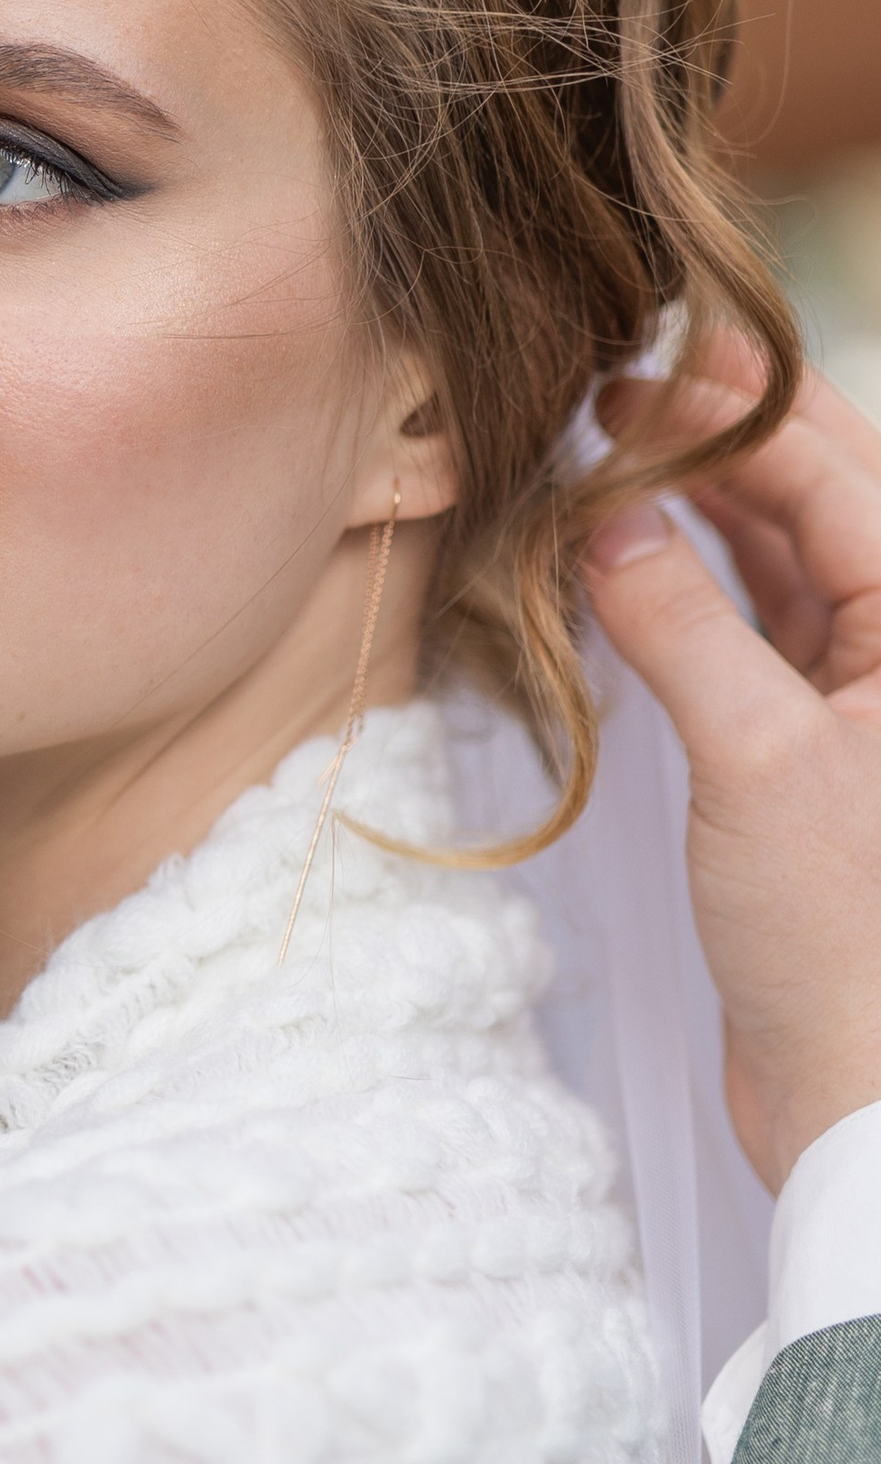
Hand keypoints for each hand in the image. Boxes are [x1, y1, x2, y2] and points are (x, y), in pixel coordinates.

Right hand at [587, 345, 880, 1185]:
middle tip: (618, 383)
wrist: (854, 1091)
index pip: (837, 477)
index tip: (633, 371)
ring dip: (700, 499)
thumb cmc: (841, 942)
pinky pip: (751, 623)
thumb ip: (683, 624)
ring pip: (784, 554)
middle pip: (823, 497)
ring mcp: (859, 694)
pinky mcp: (808, 744)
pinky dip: (688, 579)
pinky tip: (626, 547)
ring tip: (610, 449)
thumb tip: (607, 516)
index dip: (732, 413)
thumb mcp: (755, 761)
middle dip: (723, 434)